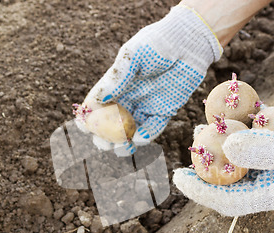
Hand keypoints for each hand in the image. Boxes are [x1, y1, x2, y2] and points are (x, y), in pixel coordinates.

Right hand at [83, 5, 221, 154]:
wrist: (189, 42)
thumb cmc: (158, 43)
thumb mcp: (135, 56)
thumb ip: (119, 77)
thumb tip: (98, 99)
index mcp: (116, 84)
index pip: (97, 104)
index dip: (89, 117)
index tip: (84, 127)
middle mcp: (128, 97)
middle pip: (111, 123)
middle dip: (105, 137)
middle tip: (104, 143)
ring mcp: (146, 105)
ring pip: (130, 131)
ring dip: (124, 142)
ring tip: (122, 148)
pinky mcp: (164, 111)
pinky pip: (153, 128)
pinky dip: (145, 136)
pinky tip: (139, 139)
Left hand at [173, 103, 273, 215]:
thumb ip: (270, 152)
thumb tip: (227, 148)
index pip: (228, 202)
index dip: (200, 191)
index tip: (176, 177)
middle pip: (232, 178)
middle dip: (208, 162)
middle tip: (193, 138)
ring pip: (247, 156)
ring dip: (227, 141)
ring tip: (210, 120)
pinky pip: (265, 138)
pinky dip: (252, 125)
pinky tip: (243, 110)